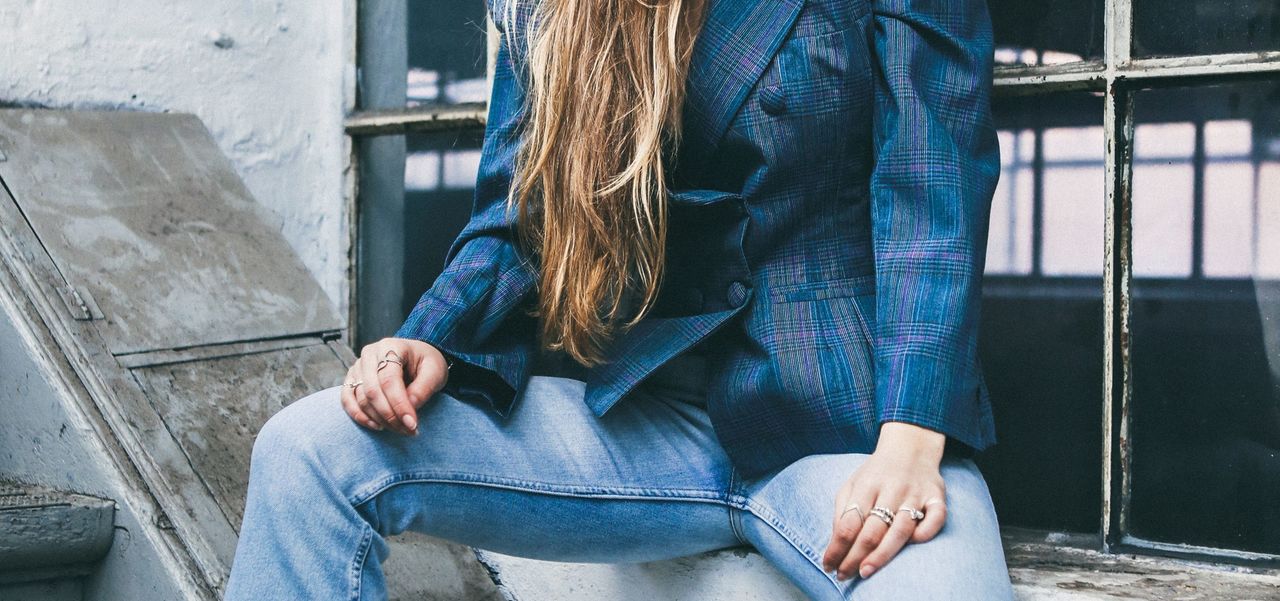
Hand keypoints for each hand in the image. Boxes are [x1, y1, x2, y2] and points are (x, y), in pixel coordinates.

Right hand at [340, 337, 450, 435]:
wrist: (416, 358)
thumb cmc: (426, 363)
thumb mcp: (435, 371)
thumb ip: (424, 388)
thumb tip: (410, 408)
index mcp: (391, 347)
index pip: (389, 379)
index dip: (399, 404)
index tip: (412, 424)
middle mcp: (369, 354)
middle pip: (372, 391)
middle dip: (390, 416)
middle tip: (408, 430)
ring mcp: (358, 366)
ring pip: (361, 398)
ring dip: (379, 419)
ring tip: (400, 429)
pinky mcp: (352, 379)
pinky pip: (347, 400)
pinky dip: (359, 416)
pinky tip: (377, 426)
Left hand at [821, 422, 947, 580]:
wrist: (910, 445)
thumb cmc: (877, 472)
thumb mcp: (853, 484)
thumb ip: (842, 511)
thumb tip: (836, 544)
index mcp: (866, 485)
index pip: (848, 523)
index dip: (837, 548)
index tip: (829, 566)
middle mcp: (891, 489)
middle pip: (871, 531)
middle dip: (854, 557)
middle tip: (844, 576)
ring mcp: (915, 493)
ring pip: (900, 530)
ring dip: (882, 555)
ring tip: (866, 571)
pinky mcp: (937, 496)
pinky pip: (935, 519)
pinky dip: (925, 533)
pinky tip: (912, 545)